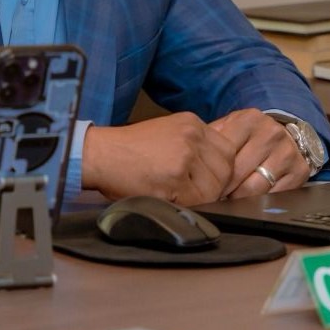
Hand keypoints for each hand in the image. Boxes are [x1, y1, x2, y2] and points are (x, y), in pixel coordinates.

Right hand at [81, 113, 236, 204]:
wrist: (101, 154)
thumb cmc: (129, 149)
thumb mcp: (168, 132)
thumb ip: (195, 144)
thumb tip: (220, 166)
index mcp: (192, 123)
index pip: (227, 150)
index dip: (222, 170)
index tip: (210, 181)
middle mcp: (191, 136)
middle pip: (225, 169)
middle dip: (216, 186)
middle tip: (196, 193)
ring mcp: (184, 155)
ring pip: (214, 186)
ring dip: (202, 197)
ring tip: (180, 196)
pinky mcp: (174, 178)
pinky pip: (197, 200)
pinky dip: (188, 206)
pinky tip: (171, 199)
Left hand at [208, 109, 308, 198]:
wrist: (284, 133)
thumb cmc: (249, 135)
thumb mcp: (230, 128)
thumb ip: (210, 140)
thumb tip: (189, 161)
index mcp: (250, 119)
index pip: (223, 154)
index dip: (210, 173)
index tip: (202, 185)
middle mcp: (271, 133)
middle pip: (237, 173)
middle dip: (222, 189)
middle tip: (213, 197)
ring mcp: (287, 152)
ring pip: (254, 188)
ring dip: (238, 198)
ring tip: (230, 198)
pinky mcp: (299, 170)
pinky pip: (273, 196)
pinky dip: (259, 202)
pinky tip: (251, 198)